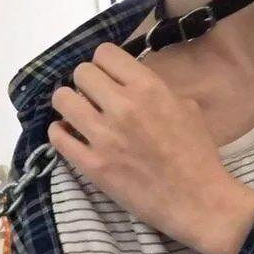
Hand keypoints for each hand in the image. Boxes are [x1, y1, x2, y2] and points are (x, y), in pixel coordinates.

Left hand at [48, 42, 253, 253]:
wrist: (195, 200)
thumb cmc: (196, 154)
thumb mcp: (186, 109)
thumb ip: (156, 90)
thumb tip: (132, 85)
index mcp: (148, 87)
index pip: (105, 53)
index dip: (102, 63)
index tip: (104, 77)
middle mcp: (122, 106)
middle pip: (80, 72)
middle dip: (84, 82)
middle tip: (91, 97)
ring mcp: (103, 136)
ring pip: (62, 99)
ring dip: (66, 104)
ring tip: (76, 114)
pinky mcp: (91, 165)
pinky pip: (57, 137)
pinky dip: (59, 132)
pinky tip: (68, 134)